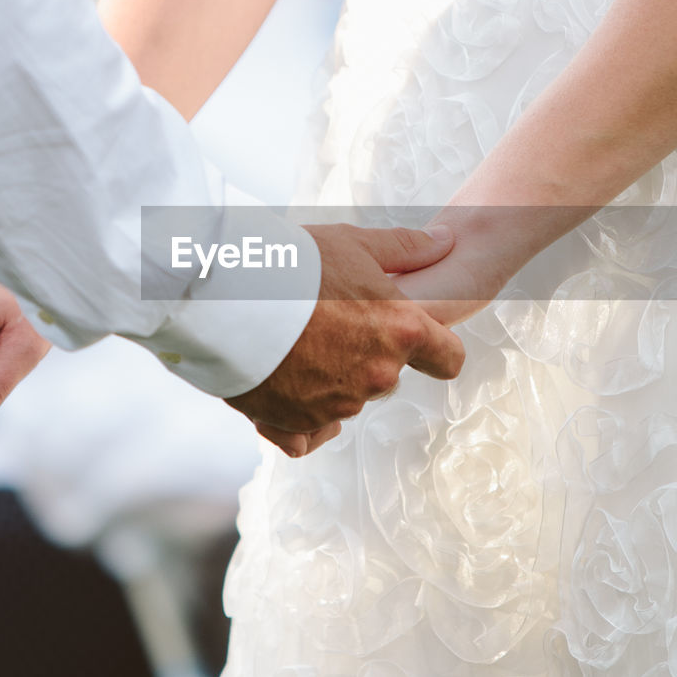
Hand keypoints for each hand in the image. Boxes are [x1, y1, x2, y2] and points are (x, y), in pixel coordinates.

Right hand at [225, 223, 465, 457]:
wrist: (227, 295)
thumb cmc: (294, 262)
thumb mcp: (354, 243)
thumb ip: (406, 248)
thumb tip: (446, 242)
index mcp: (401, 332)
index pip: (448, 359)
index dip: (436, 349)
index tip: (415, 337)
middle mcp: (377, 376)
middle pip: (389, 374)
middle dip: (367, 354)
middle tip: (329, 321)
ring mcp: (338, 405)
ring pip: (347, 399)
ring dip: (330, 379)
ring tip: (294, 343)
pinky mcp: (297, 423)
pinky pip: (310, 433)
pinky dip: (302, 416)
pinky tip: (286, 387)